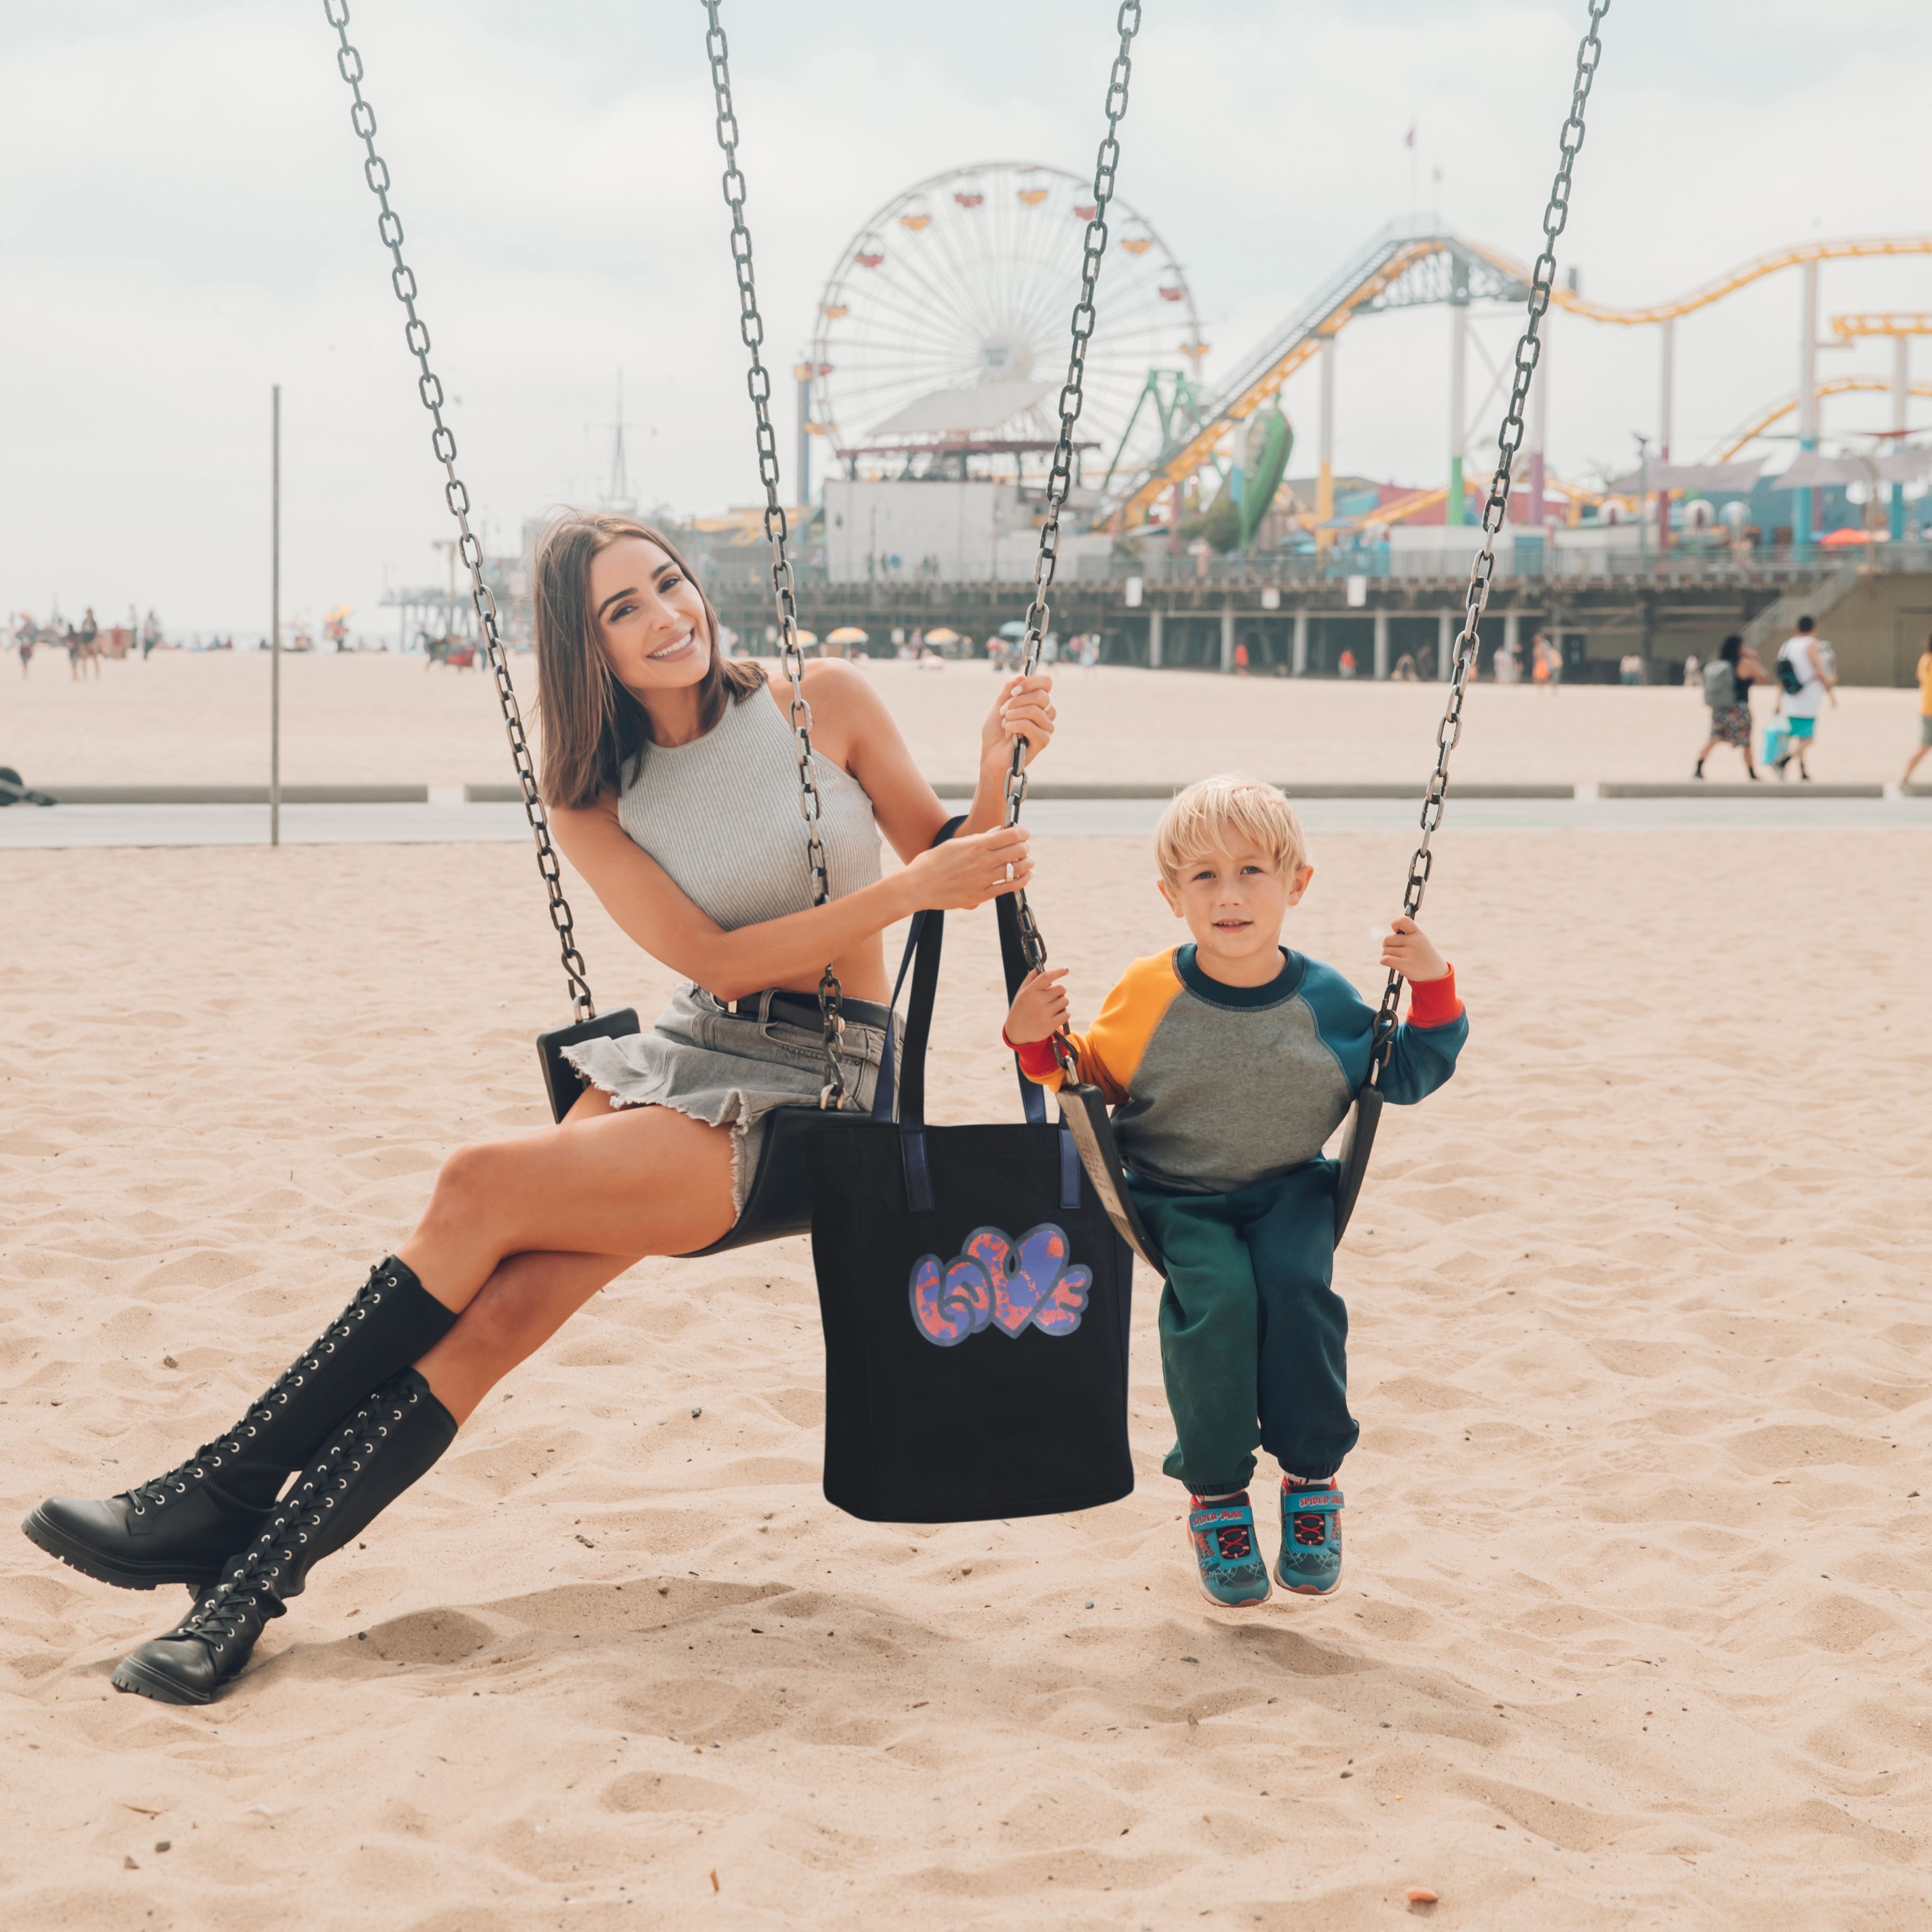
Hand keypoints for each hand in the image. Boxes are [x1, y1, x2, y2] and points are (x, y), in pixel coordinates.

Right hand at [899, 825, 1032, 911]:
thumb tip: (997, 832)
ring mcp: (984, 879)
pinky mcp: (982, 895)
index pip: (1012, 835)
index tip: (1023, 833)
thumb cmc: (932, 863)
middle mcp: (983, 861)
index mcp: (976, 845)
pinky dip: (1023, 880)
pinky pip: (1010, 887)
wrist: (917, 887)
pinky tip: (1027, 876)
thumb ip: (977, 838)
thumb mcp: (954, 844)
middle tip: (1022, 848)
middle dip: (1024, 847)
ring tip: (1028, 861)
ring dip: (1027, 863)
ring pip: (1018, 868)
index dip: (1023, 832)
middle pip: (1018, 850)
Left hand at [980, 674, 1055, 771]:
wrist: (991, 755)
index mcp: (1039, 702)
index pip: (1046, 682)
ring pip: (1034, 710)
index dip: (1030, 682)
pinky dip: (1013, 727)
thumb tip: (1021, 676)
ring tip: (1005, 724)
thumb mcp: (1000, 703)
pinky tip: (1009, 735)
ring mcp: (1047, 727)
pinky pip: (1029, 725)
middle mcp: (1048, 713)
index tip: (1012, 691)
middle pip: (1040, 695)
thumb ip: (1009, 688)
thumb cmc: (996, 731)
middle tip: (1003, 712)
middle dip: (1016, 701)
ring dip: (1013, 715)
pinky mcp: (1043, 741)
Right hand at [1005, 967, 1069, 1044]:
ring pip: (1065, 1001)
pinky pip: (1066, 1014)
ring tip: (1052, 1007)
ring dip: (1062, 1003)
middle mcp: (1037, 1001)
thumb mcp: (1022, 992)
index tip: (1065, 970)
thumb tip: (1040, 967)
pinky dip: (1064, 1014)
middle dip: (1060, 991)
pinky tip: (1055, 1015)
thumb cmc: (1022, 1008)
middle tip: (1054, 996)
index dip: (1058, 971)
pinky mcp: (1050, 1025)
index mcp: (1030, 991)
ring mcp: (1044, 1013)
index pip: (1047, 976)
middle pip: (1061, 988)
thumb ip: (1031, 978)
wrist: (1017, 1032)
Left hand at [1380, 916, 1446, 982]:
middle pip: (1387, 939)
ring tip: (1397, 958)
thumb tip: (1387, 938)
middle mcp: (1414, 942)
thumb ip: (1407, 935)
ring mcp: (1410, 953)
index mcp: (1418, 934)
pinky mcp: (1405, 965)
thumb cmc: (1424, 956)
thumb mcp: (1421, 941)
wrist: (1435, 974)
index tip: (1395, 931)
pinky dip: (1383, 961)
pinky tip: (1388, 962)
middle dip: (1387, 945)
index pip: (1402, 920)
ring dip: (1386, 955)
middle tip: (1395, 950)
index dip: (1394, 924)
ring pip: (1385, 950)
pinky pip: (1385, 959)